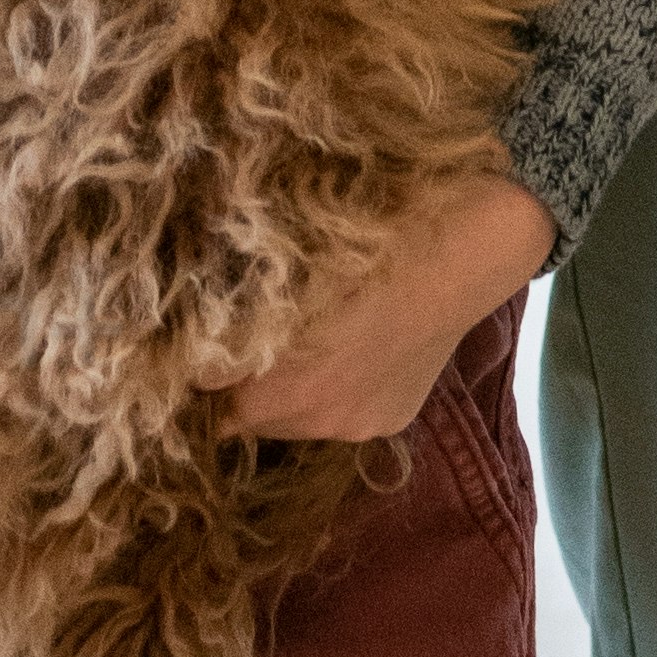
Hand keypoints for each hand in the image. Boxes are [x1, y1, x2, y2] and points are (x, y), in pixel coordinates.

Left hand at [219, 163, 556, 453]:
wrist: (470, 244)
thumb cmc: (371, 230)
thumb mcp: (287, 257)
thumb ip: (235, 303)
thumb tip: (186, 318)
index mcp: (270, 378)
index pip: (198, 392)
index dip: (191, 363)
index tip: (186, 338)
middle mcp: (305, 418)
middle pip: (240, 414)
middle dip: (237, 379)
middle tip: (246, 331)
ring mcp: (350, 425)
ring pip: (289, 418)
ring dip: (286, 387)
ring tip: (310, 333)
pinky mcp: (386, 423)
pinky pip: (338, 413)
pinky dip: (335, 388)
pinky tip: (358, 344)